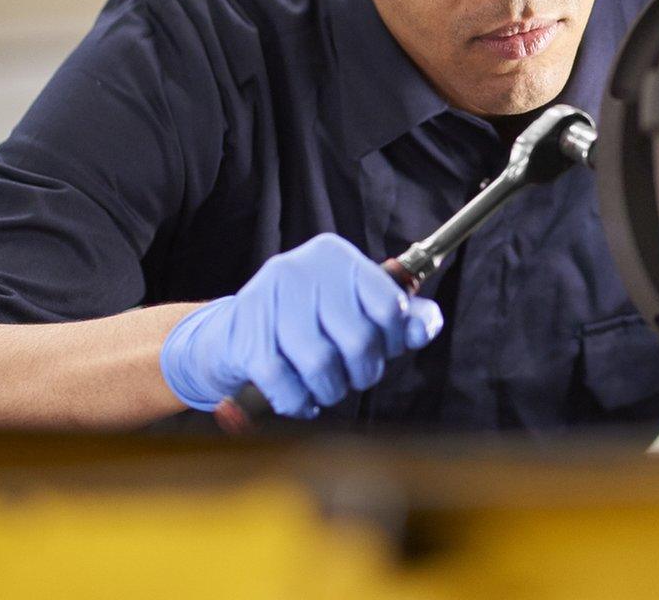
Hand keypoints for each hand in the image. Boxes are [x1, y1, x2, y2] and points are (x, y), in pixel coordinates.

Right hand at [159, 233, 442, 416]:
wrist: (232, 336)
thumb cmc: (309, 324)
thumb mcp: (356, 310)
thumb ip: (398, 316)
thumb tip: (426, 325)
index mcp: (334, 255)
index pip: (389, 304)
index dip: (395, 339)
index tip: (384, 348)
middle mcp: (300, 268)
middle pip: (358, 340)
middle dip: (363, 372)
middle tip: (354, 375)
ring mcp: (268, 300)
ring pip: (321, 365)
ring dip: (331, 391)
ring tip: (327, 388)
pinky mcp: (245, 337)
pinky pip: (286, 385)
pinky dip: (299, 403)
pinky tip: (301, 398)